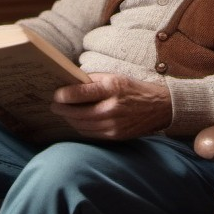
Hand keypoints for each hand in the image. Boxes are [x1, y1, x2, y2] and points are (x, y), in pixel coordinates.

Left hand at [51, 73, 172, 139]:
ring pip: (82, 125)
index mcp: (112, 88)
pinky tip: (77, 121)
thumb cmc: (134, 89)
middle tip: (54, 105)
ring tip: (63, 112)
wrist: (160, 107)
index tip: (55, 95)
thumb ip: (93, 80)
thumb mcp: (115, 77)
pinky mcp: (115, 136)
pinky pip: (91, 133)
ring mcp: (114, 125)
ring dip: (70, 119)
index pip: (81, 93)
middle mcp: (112, 108)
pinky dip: (81, 127)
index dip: (64, 95)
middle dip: (62, 109)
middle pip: (78, 113)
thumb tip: (70, 82)